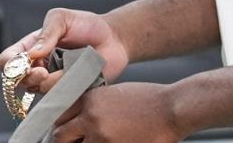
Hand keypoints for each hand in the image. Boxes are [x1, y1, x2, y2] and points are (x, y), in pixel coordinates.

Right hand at [0, 8, 130, 91]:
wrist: (114, 38)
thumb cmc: (87, 25)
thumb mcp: (63, 18)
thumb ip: (47, 32)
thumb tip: (32, 54)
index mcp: (31, 48)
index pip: (7, 62)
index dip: (10, 66)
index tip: (25, 62)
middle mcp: (37, 67)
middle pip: (17, 82)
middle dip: (28, 78)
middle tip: (43, 72)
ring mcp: (52, 82)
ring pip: (39, 91)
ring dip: (51, 83)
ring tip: (69, 69)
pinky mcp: (68, 93)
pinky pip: (60, 98)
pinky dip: (66, 89)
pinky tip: (78, 77)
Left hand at [52, 82, 186, 142]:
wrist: (172, 109)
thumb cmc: (150, 100)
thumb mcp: (116, 94)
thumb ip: (94, 105)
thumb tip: (80, 119)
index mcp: (90, 99)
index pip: (60, 115)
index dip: (60, 125)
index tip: (63, 131)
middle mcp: (91, 117)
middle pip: (60, 135)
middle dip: (64, 141)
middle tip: (71, 142)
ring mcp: (100, 135)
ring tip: (97, 140)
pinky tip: (110, 141)